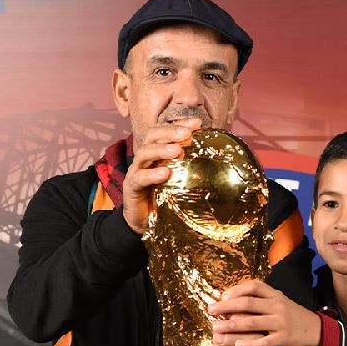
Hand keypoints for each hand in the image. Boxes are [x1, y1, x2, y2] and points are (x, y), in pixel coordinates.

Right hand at [121, 118, 201, 234]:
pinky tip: (165, 173)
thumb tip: (215, 157)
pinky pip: (140, 178)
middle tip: (187, 133)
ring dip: (161, 149)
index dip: (180, 124)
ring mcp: (136, 171)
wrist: (143, 221)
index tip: (198, 123)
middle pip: (152, 136)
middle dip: (170, 131)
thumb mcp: (180, 180)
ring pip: (144, 153)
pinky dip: (152, 174)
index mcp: (157, 152)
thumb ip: (190, 167)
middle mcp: (145, 158)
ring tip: (177, 150)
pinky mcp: (131, 187)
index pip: (165, 131)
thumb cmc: (164, 198)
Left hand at [209, 279, 321, 345]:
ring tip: (217, 329)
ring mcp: (281, 321)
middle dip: (226, 307)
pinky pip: (263, 341)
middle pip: (248, 303)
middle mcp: (277, 305)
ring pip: (252, 322)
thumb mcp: (279, 301)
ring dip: (232, 325)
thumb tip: (233, 298)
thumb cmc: (291, 315)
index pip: (253, 286)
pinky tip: (236, 345)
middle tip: (211, 310)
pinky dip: (249, 343)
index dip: (236, 290)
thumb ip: (260, 299)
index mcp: (275, 294)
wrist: (316, 330)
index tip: (222, 296)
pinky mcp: (283, 338)